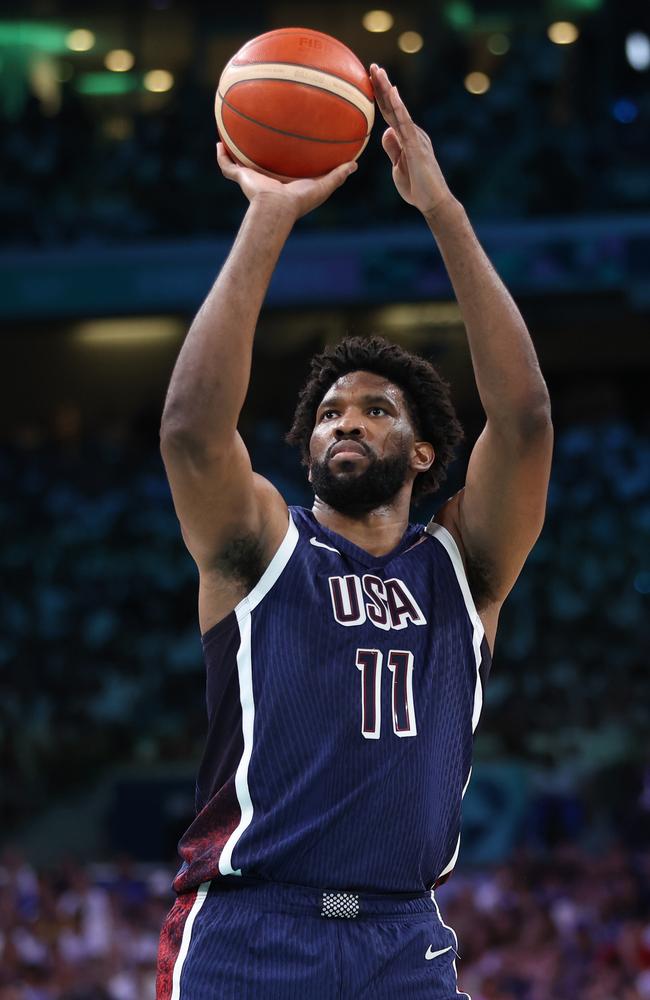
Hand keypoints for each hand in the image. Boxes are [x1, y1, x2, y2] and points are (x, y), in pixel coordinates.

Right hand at [216, 143, 356, 220]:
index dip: (284, 159)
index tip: (286, 146)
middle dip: (257, 154)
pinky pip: (226, 166)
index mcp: (283, 183)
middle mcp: (265, 180)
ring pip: (239, 165)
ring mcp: (251, 178)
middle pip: (259, 165)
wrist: (277, 207)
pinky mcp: (241, 177)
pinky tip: (218, 142)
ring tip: (229, 136)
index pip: (283, 169)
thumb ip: (337, 175)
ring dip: (234, 153)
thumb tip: (354, 165)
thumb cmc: (299, 200)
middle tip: (258, 138)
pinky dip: (221, 155)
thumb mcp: (323, 186)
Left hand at [370, 64, 453, 218]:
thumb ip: (393, 148)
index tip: (371, 80)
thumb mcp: (398, 166)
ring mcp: (415, 138)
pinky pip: (406, 124)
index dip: (381, 97)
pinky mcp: (417, 146)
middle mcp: (412, 133)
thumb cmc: (417, 187)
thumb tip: (385, 132)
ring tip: (379, 73)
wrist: (433, 202)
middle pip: (394, 106)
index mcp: (406, 137)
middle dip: (383, 86)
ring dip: (389, 90)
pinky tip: (393, 95)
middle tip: (373, 66)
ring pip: (399, 110)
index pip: (390, 114)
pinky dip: (399, 108)